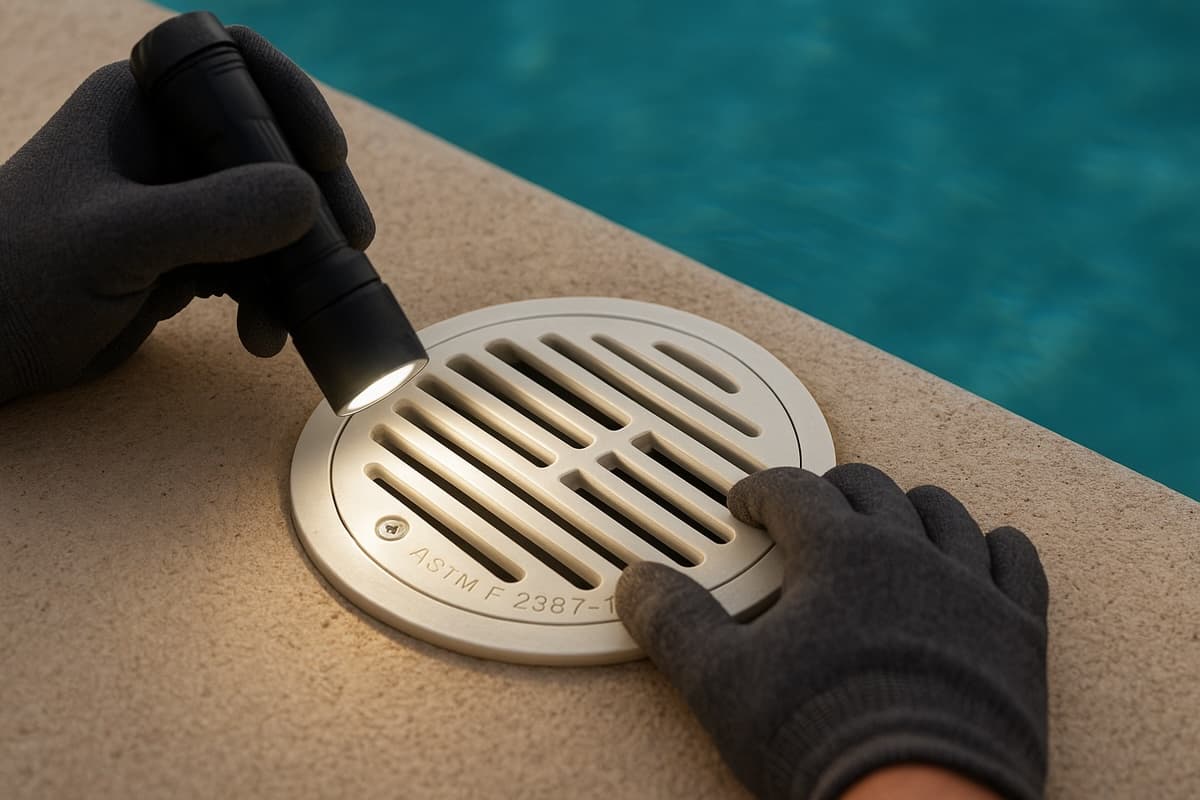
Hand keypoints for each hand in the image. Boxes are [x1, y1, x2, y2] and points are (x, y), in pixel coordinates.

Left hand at [0, 26, 374, 402]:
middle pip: (270, 148)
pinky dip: (269, 301)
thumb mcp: (119, 238)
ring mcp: (179, 206)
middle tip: (349, 241)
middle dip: (314, 198)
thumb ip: (214, 215)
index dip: (291, 99)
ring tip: (299, 311)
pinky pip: (253, 268)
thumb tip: (309, 200)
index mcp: (141, 107)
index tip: (325, 155)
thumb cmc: (20, 277)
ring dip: (296, 264)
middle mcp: (166, 147)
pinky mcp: (185, 260)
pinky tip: (262, 336)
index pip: (235, 69)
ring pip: (270, 216)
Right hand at [616, 464, 1047, 799]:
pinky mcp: (1018, 631)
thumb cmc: (820, 735)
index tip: (746, 499)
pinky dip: (999, 547)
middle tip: (812, 503)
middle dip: (832, 489)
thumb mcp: (720, 681)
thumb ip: (675, 622)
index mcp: (837, 552)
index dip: (761, 489)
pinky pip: (1017, 563)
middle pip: (869, 489)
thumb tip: (637, 582)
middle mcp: (908, 552)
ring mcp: (969, 587)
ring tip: (893, 515)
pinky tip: (988, 546)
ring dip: (912, 506)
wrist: (919, 799)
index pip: (792, 491)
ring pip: (944, 514)